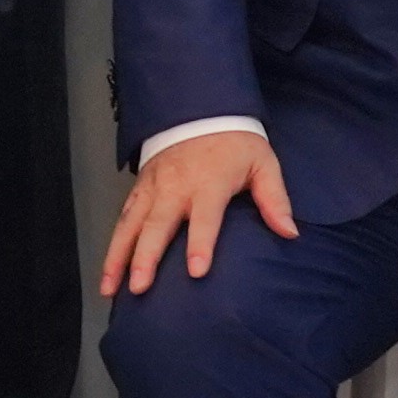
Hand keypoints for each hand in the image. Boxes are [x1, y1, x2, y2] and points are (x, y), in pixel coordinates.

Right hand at [101, 128, 294, 293]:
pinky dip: (113, 245)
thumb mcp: (263, 164)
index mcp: (209, 182)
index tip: (196, 272)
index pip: (205, 217)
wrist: (201, 109)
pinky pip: (122, 219)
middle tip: (140, 287)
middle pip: (158, 225)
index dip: (200, 244)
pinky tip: (107, 272)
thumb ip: (275, 199)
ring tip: (110, 289)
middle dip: (146, 257)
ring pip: (131, 225)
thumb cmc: (235, 143)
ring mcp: (153, 188)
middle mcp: (176, 187)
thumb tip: (290, 232)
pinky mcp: (139, 189)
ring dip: (118, 257)